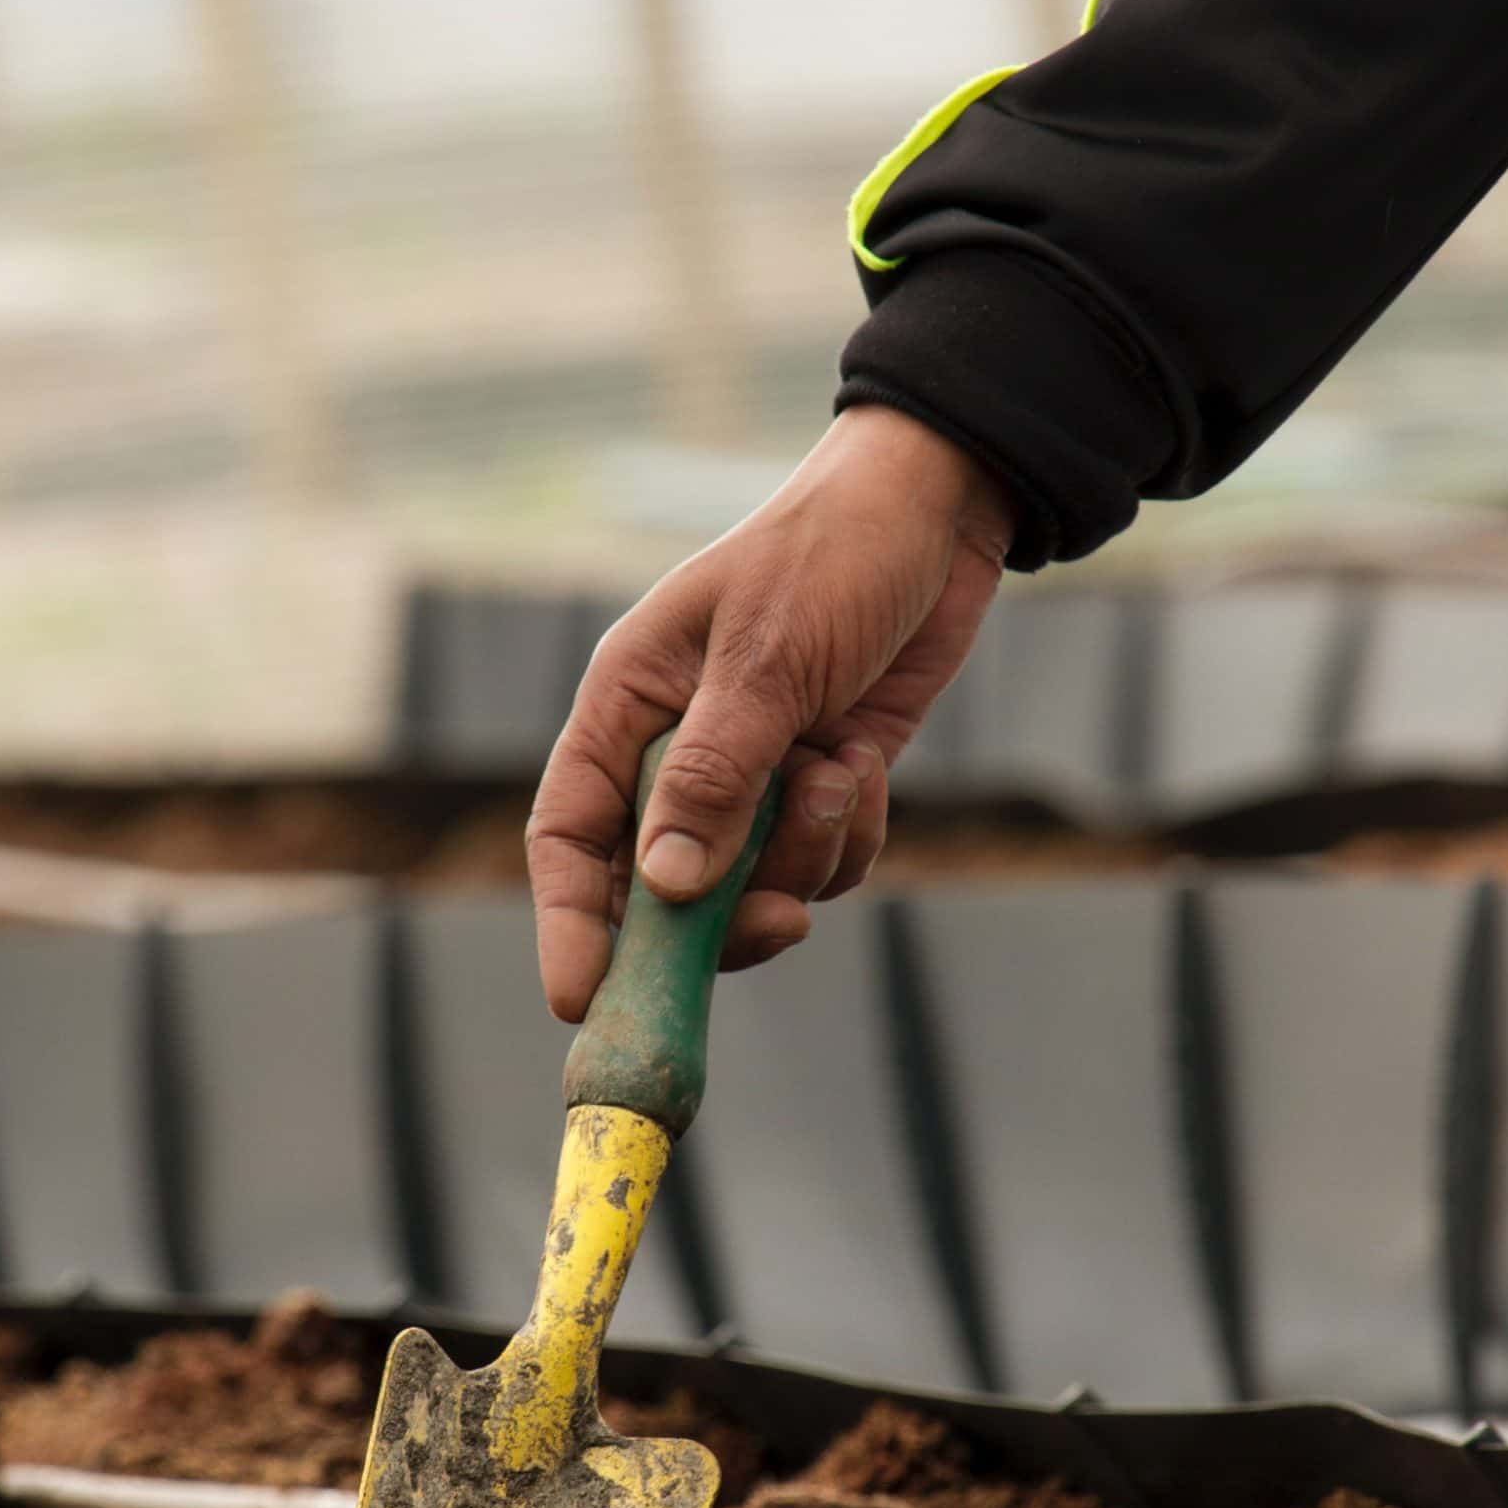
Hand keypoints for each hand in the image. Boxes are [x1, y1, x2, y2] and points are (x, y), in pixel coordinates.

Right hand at [526, 404, 1015, 1020]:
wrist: (939, 509)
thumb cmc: (831, 554)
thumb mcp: (766, 661)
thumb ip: (714, 779)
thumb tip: (663, 889)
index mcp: (627, 707)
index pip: (569, 836)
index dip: (570, 923)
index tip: (584, 998)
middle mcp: (676, 753)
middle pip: (660, 891)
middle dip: (720, 917)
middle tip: (780, 923)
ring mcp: (751, 778)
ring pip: (751, 887)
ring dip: (804, 858)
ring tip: (840, 776)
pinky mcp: (818, 788)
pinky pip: (819, 866)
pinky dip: (849, 839)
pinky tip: (868, 766)